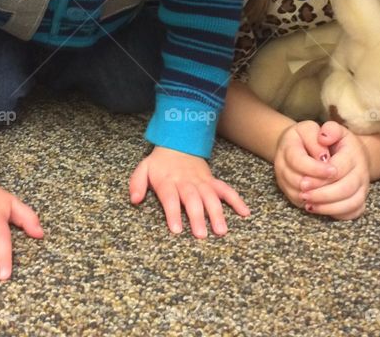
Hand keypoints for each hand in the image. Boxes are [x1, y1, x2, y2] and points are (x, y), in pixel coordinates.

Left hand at [129, 146, 249, 237]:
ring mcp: (201, 181)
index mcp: (168, 181)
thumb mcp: (143, 168)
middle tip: (201, 235)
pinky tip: (245, 212)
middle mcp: (186, 182)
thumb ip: (137, 183)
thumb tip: (134, 200)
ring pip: (211, 197)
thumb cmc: (160, 163)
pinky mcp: (212, 181)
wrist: (178, 143)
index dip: (173, 213)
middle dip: (197, 217)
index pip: (170, 198)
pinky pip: (226, 189)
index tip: (176, 230)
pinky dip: (236, 200)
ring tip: (221, 230)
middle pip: (192, 199)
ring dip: (217, 213)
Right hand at [273, 119, 338, 207]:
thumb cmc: (309, 136)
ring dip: (319, 197)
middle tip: (338, 184)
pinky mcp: (289, 192)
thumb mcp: (316, 128)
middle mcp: (281, 166)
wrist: (295, 144)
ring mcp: (283, 181)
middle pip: (298, 182)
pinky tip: (331, 200)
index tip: (333, 170)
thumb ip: (324, 134)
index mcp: (288, 146)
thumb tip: (324, 157)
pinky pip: (301, 204)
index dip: (317, 169)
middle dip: (320, 185)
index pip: (299, 161)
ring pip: (299, 196)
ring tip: (336, 192)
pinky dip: (316, 205)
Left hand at [299, 121, 370, 219]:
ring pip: (351, 204)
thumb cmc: (335, 142)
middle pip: (345, 189)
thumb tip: (323, 137)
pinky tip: (319, 209)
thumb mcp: (332, 130)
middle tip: (303, 194)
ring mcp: (362, 187)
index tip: (302, 180)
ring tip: (308, 204)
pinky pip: (353, 212)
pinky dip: (336, 213)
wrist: (350, 153)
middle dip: (322, 194)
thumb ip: (328, 130)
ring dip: (327, 207)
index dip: (319, 176)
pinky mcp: (360, 199)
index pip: (338, 169)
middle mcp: (361, 172)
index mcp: (354, 154)